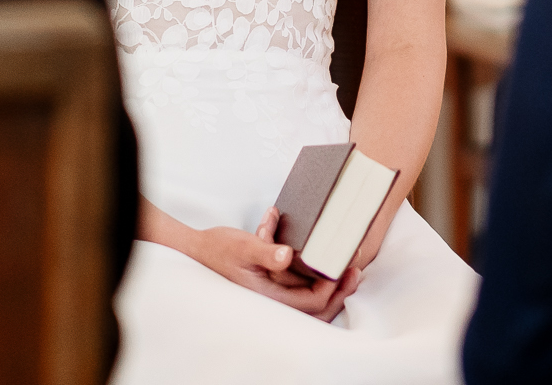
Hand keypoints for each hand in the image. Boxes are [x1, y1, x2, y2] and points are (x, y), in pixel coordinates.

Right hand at [187, 208, 361, 321]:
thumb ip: (265, 251)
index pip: (310, 302)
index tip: (344, 267)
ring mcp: (272, 292)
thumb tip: (286, 256)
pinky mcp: (271, 282)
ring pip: (309, 297)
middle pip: (315, 306)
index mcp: (267, 296)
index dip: (331, 287)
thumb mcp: (242, 245)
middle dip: (338, 290)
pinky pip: (298, 285)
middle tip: (355, 270)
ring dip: (328, 282)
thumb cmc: (218, 249)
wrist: (197, 249)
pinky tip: (318, 254)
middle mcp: (272, 299)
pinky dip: (310, 273)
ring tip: (344, 264)